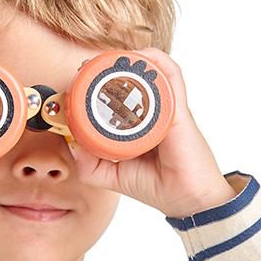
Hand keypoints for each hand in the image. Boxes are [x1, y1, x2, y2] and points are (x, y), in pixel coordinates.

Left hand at [66, 47, 237, 217]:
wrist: (188, 201)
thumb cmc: (158, 187)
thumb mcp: (113, 176)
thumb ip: (90, 165)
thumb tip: (71, 144)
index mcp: (140, 123)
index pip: (121, 94)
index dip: (100, 83)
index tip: (79, 80)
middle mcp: (155, 111)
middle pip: (134, 77)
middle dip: (111, 65)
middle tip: (87, 66)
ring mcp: (168, 108)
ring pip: (152, 70)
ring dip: (132, 60)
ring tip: (110, 60)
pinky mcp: (179, 111)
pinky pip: (171, 77)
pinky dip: (156, 64)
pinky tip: (141, 60)